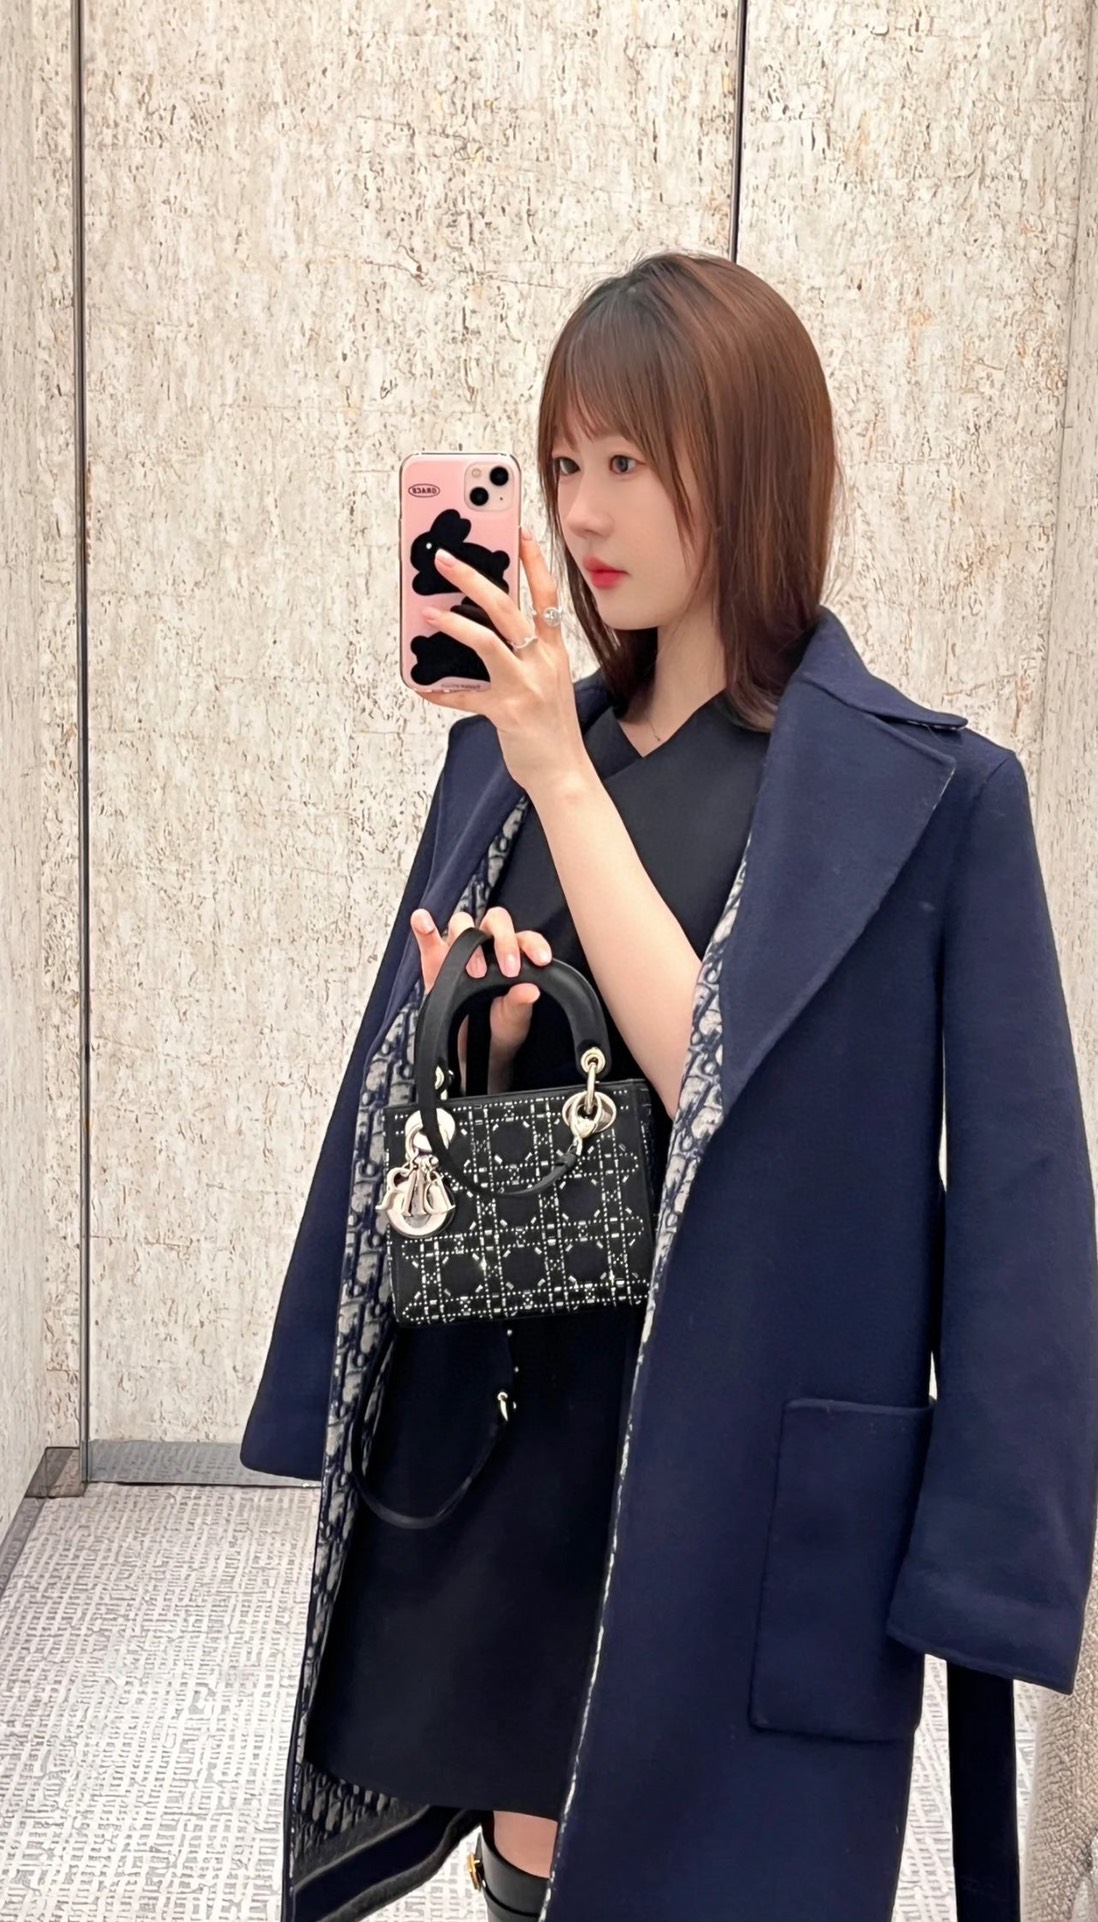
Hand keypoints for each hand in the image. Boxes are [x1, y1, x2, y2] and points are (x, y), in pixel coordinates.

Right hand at [410, 904, 552, 1093]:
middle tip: (509, 970)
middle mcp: (487, 945)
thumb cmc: (498, 1026)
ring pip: (462, 924)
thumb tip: (531, 991)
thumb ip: (519, 1003)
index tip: (541, 960)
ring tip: (475, 971)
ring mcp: (459, 950)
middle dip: (504, 940)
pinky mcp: (435, 961)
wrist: (474, 1049)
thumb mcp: (513, 1018)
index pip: (525, 937)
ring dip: (468, 938)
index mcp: (514, 954)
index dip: (533, 944)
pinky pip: (428, 940)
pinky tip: (422, 920)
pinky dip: (424, 928)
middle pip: (495, 921)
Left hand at [414, 527, 588, 795]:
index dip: (534, 562)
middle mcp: (543, 663)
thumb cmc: (551, 729)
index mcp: (554, 652)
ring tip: (427, 611)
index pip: (547, 596)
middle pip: (508, 608)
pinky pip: (466, 695)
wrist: (564, 773)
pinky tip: (423, 685)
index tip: (519, 532)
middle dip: (474, 578)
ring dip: (454, 623)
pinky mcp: (507, 712)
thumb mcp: (547, 683)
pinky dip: (442, 690)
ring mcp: (526, 686)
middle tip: (444, 559)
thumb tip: (482, 634)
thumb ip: (524, 657)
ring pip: (488, 641)